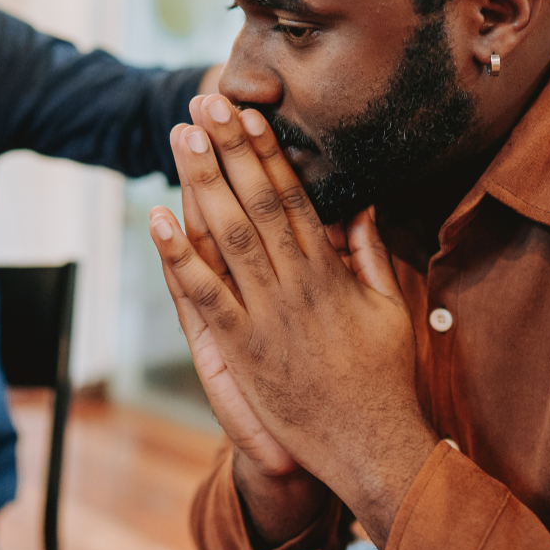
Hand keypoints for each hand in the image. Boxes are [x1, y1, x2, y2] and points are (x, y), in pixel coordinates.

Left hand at [151, 95, 438, 546]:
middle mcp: (296, 284)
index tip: (249, 114)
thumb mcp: (390, 308)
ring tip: (181, 137)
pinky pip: (204, 295)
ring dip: (202, 182)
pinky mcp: (243, 349)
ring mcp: (266, 315)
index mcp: (329, 272)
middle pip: (256, 201)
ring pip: (228, 236)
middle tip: (204, 102)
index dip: (268, 152)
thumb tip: (359, 206)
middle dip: (228, 149)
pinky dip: (179, 257)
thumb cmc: (384, 379)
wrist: (374, 447)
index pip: (293, 197)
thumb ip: (369, 254)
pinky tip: (158, 220)